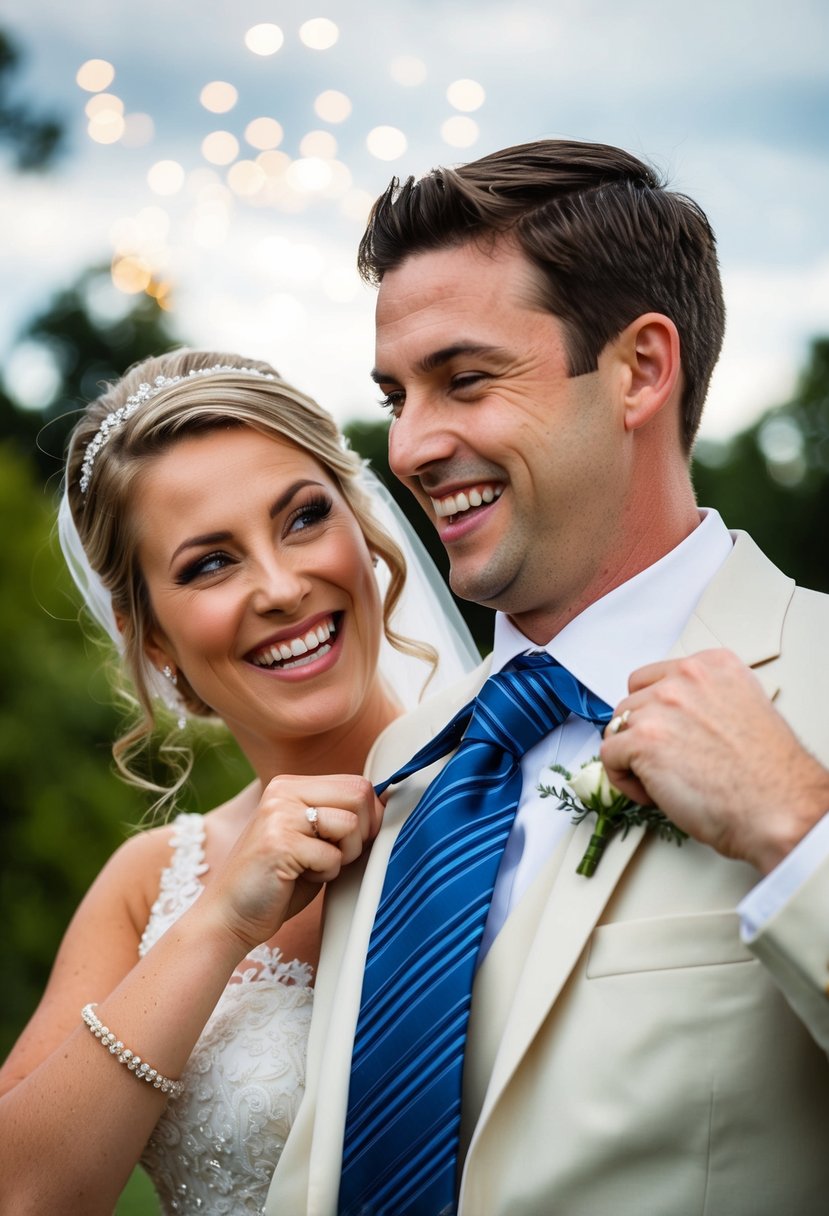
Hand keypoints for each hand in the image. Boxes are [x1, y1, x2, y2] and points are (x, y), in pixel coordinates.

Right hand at [198, 774, 382, 954]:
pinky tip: (298, 877)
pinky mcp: (279, 842)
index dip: (370, 816)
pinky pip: (333, 855)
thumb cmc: (278, 882)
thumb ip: (339, 817)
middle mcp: (283, 791)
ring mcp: (279, 814)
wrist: (228, 916)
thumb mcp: (311, 838)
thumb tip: (387, 803)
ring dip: (343, 855)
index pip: (356, 783)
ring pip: (351, 824)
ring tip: (313, 866)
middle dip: (362, 834)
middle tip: (335, 856)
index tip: (353, 842)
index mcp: (290, 785)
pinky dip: (326, 873)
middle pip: (359, 795)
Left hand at [600, 649, 828, 873]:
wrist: (778, 807)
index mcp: (713, 666)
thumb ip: (705, 702)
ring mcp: (662, 705)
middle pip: (631, 703)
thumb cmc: (768, 775)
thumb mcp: (744, 710)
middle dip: (642, 736)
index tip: (667, 735)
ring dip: (632, 758)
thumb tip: (673, 717)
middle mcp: (686, 678)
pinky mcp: (643, 739)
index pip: (653, 679)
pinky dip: (622, 780)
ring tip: (663, 781)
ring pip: (616, 728)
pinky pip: (608, 757)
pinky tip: (653, 794)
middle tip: (667, 763)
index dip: (655, 714)